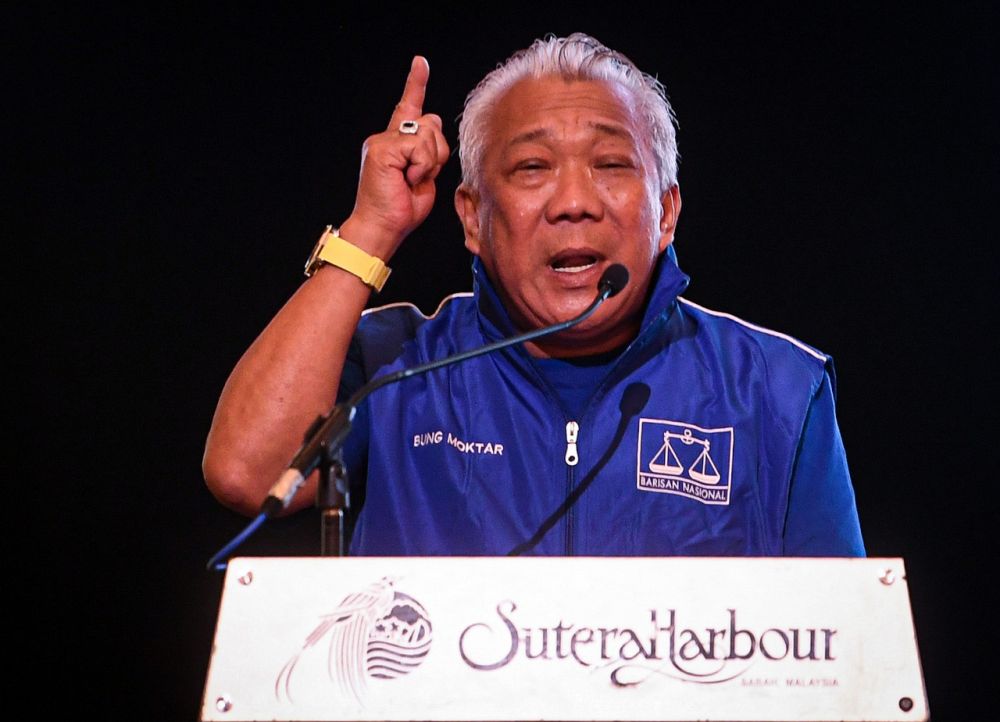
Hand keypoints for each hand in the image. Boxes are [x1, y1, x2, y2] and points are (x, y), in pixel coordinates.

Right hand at [343, 56, 450, 257]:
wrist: (381, 228)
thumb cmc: (401, 210)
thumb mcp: (423, 177)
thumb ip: (429, 152)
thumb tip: (434, 123)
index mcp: (396, 144)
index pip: (409, 108)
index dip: (415, 84)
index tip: (420, 63)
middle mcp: (386, 137)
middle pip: (432, 123)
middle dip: (437, 152)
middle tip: (420, 177)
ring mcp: (382, 141)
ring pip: (428, 134)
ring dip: (430, 162)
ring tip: (412, 180)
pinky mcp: (382, 148)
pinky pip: (419, 147)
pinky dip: (421, 166)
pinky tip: (408, 179)